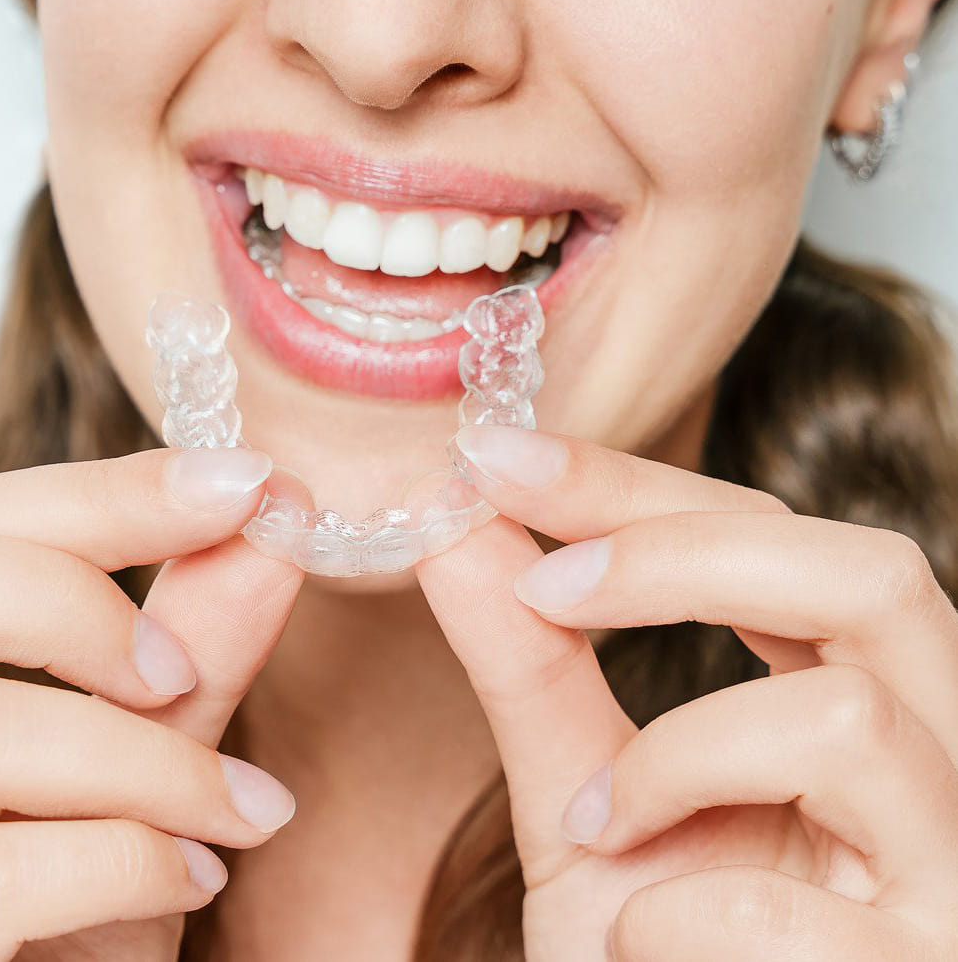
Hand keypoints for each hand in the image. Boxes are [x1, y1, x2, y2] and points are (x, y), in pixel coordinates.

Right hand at [0, 446, 303, 960]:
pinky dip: (134, 858)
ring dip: (155, 762)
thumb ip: (193, 644)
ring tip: (240, 807)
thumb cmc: (79, 917)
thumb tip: (277, 516)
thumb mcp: (136, 767)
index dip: (101, 493)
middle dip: (76, 601)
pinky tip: (196, 876)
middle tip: (179, 672)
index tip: (242, 485)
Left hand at [419, 424, 957, 960]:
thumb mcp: (583, 803)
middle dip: (681, 556)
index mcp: (863, 706)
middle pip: (870, 575)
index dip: (638, 486)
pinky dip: (690, 908)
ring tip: (598, 828)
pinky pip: (815, 914)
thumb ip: (529, 668)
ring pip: (851, 720)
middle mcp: (946, 770)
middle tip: (545, 581)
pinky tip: (644, 940)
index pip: (775, 541)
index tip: (501, 456)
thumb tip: (459, 532)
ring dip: (678, 756)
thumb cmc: (657, 956)